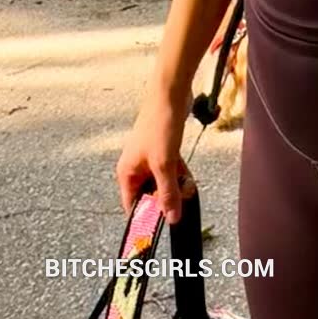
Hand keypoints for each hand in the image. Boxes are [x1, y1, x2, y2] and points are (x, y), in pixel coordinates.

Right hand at [115, 84, 192, 223]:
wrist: (170, 92)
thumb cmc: (160, 127)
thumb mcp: (164, 164)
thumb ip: (168, 193)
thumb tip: (172, 219)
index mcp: (127, 172)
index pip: (132, 205)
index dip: (146, 216)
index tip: (163, 226)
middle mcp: (135, 166)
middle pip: (149, 194)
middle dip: (165, 200)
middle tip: (183, 202)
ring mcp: (149, 156)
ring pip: (162, 180)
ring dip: (175, 186)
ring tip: (189, 189)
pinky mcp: (163, 147)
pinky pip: (170, 168)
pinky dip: (179, 174)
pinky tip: (190, 179)